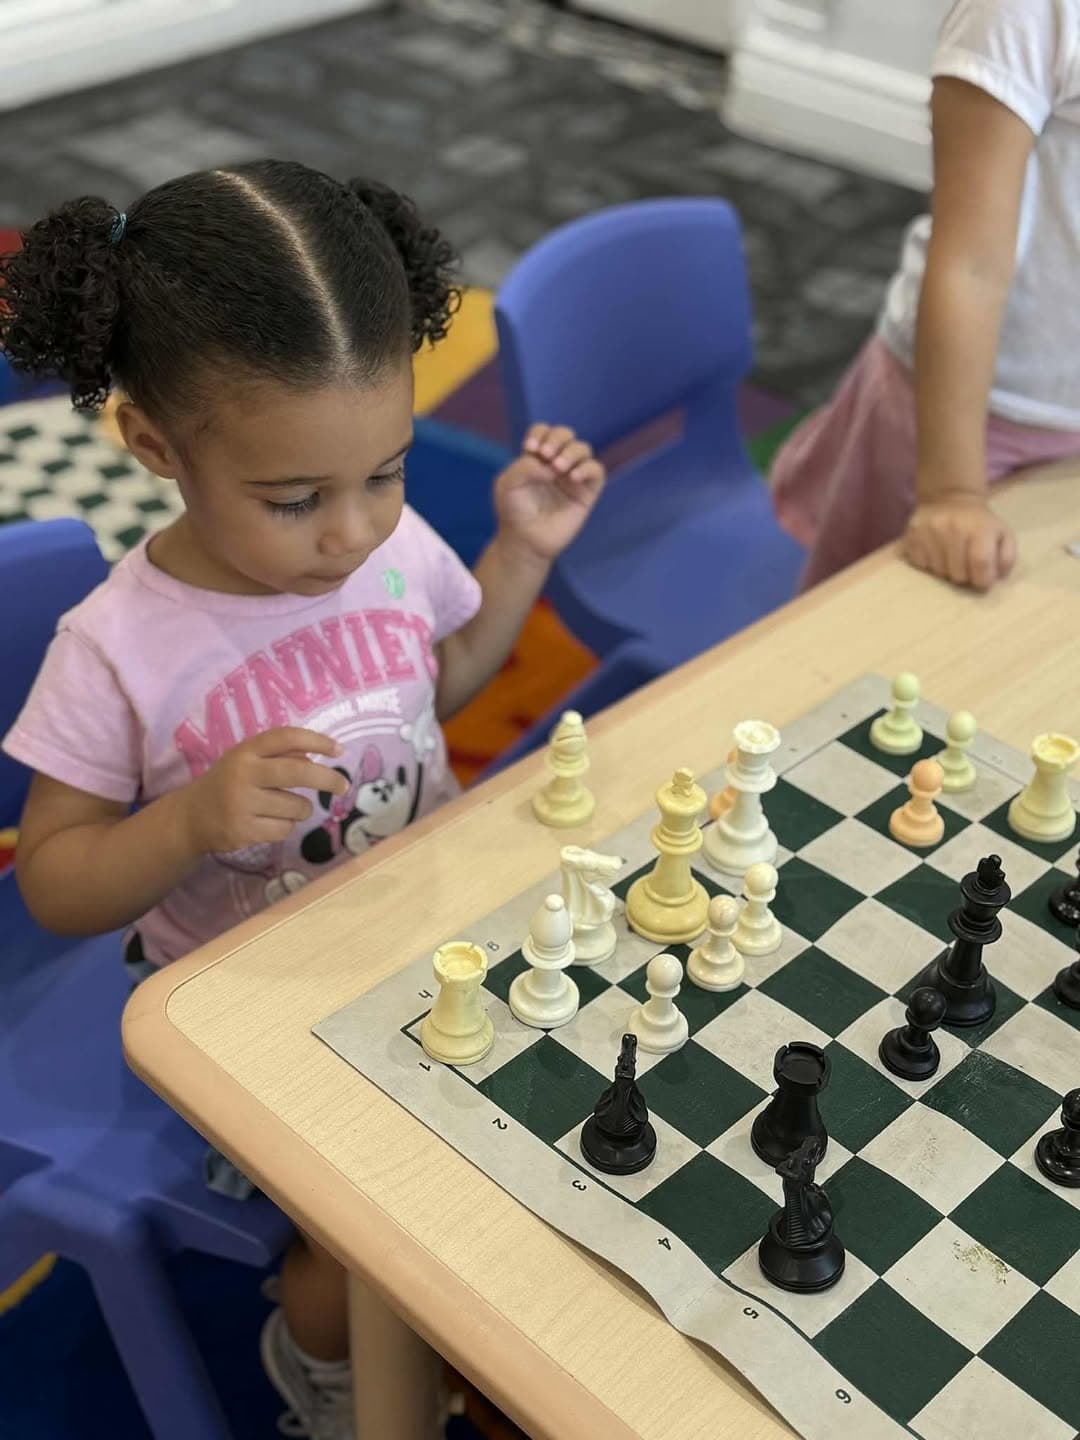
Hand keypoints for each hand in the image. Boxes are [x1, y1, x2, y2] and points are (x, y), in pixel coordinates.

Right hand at [178, 728, 347, 855]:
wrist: (191, 817)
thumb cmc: (230, 783)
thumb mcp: (248, 761)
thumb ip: (279, 756)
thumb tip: (317, 759)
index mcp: (246, 751)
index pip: (286, 737)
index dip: (316, 741)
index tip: (339, 750)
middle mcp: (243, 773)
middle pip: (299, 772)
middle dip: (327, 779)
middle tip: (343, 786)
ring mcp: (242, 804)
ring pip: (297, 807)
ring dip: (300, 809)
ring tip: (281, 808)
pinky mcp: (243, 831)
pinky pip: (286, 829)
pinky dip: (285, 826)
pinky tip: (268, 822)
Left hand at [494, 423, 605, 563]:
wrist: (525, 541)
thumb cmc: (514, 512)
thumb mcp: (508, 484)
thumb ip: (526, 466)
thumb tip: (553, 465)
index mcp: (536, 458)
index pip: (544, 432)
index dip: (540, 434)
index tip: (531, 449)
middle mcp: (556, 464)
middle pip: (565, 434)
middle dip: (557, 438)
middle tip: (546, 456)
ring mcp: (573, 477)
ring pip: (582, 449)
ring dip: (571, 453)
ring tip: (558, 469)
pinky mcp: (587, 492)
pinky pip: (596, 470)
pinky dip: (587, 468)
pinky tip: (573, 477)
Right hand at [903, 495, 1016, 590]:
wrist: (949, 498)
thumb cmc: (979, 523)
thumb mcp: (1003, 535)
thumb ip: (1006, 558)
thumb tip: (996, 577)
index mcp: (980, 528)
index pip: (981, 564)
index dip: (983, 580)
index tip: (982, 579)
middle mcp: (953, 528)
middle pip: (958, 574)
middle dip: (964, 576)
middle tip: (965, 565)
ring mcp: (929, 532)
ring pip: (938, 572)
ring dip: (946, 571)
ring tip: (950, 558)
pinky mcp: (911, 536)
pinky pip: (920, 565)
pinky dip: (928, 564)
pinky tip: (935, 553)